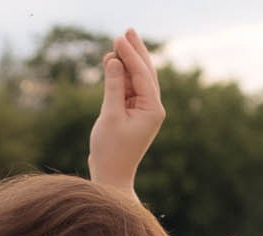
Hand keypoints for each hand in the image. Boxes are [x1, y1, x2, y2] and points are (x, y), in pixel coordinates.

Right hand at [88, 28, 161, 196]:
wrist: (111, 177)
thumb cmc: (110, 151)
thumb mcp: (109, 117)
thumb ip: (112, 87)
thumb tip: (113, 62)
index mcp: (152, 108)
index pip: (142, 74)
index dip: (130, 55)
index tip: (119, 39)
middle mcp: (153, 107)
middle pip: (145, 72)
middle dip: (135, 52)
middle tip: (127, 31)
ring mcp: (144, 111)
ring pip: (137, 80)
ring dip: (126, 64)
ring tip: (116, 46)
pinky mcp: (134, 115)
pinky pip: (129, 91)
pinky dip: (121, 78)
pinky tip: (112, 65)